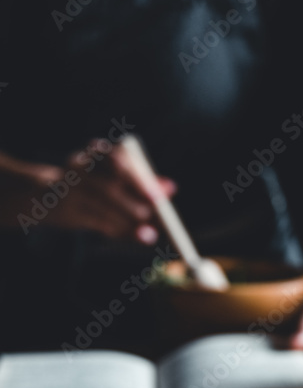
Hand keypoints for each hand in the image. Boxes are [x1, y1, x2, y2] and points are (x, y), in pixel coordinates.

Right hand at [0, 142, 175, 243]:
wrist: (46, 197)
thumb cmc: (91, 187)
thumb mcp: (115, 179)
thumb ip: (142, 182)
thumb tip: (171, 187)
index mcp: (95, 153)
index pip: (118, 159)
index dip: (140, 178)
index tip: (160, 196)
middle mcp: (79, 166)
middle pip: (109, 184)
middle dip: (134, 203)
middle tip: (154, 215)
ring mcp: (69, 188)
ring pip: (101, 205)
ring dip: (127, 220)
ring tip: (148, 234)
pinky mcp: (64, 209)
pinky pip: (92, 220)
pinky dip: (113, 228)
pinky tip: (127, 234)